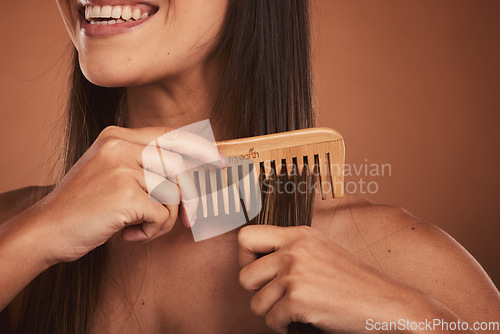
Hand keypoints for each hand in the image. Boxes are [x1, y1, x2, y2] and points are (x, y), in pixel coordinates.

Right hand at [23, 125, 222, 263]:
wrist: (46, 230)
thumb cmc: (83, 208)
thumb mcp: (111, 174)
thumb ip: (144, 167)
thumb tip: (190, 176)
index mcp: (117, 137)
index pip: (169, 136)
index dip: (198, 148)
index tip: (218, 161)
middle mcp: (120, 146)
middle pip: (178, 167)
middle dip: (191, 197)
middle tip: (191, 220)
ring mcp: (121, 168)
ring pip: (172, 193)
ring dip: (163, 220)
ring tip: (138, 227)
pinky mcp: (124, 194)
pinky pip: (163, 214)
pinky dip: (153, 231)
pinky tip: (129, 234)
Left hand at [237, 225, 434, 332]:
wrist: (385, 303)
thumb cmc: (354, 281)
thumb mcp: (320, 250)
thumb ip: (291, 250)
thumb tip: (257, 261)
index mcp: (297, 235)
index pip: (245, 236)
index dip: (244, 257)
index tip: (258, 272)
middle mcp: (293, 250)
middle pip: (244, 275)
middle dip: (257, 293)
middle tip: (275, 298)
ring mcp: (295, 274)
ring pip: (256, 302)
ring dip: (272, 313)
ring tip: (293, 311)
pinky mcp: (298, 299)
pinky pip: (272, 320)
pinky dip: (284, 326)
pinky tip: (303, 320)